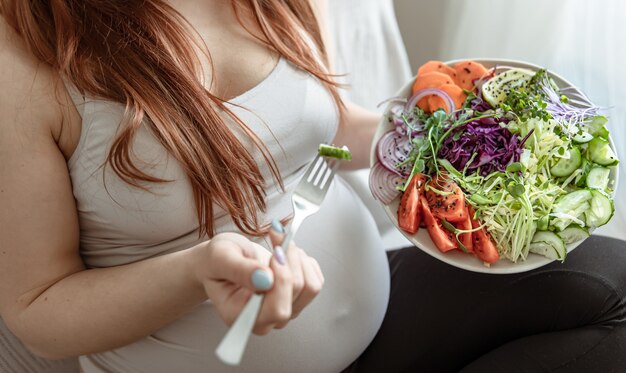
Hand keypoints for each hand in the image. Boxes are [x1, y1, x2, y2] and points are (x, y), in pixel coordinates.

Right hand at [192, 227, 323, 334]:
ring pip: (310, 287)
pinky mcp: (297, 299)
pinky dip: (304, 260)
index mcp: (241, 316)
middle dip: (290, 261)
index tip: (274, 253)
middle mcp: (265, 319)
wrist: (224, 259)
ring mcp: (283, 310)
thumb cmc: (217, 260)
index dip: (282, 281)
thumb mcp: (221, 257)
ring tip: (279, 243)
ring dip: (298, 258)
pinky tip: (286, 253)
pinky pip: (315, 281)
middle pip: (296, 294)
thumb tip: (265, 279)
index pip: (276, 310)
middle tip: (276, 238)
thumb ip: (239, 269)